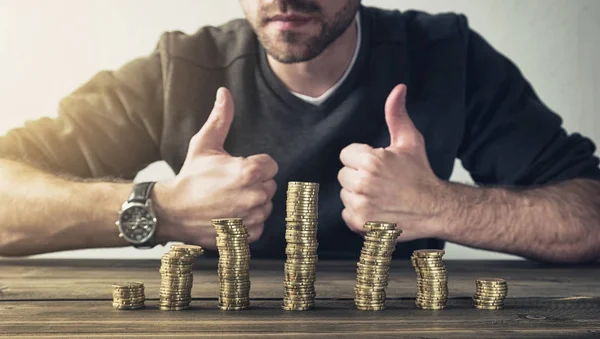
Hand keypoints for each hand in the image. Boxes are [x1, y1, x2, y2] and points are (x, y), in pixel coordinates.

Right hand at [154, 87, 277, 248]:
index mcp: (249, 171)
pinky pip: (258, 226)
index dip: (255, 165)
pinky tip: (230, 216)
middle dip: (254, 184)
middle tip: (231, 185)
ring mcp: (251, 217)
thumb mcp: (204, 144)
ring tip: (230, 200)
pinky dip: (248, 223)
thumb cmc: (190, 177)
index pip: (270, 165)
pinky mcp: (246, 235)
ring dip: (252, 203)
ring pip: (265, 206)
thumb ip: (220, 118)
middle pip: (269, 186)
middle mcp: (254, 195)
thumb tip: (224, 93)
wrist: (172, 211)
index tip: (238, 169)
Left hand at [338, 84, 446, 241]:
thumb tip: (398, 89)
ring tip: (380, 195)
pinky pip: (346, 214)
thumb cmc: (421, 174)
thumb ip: (396, 115)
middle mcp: (363, 184)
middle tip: (380, 181)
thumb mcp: (410, 141)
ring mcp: (361, 206)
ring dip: (358, 195)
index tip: (378, 165)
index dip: (361, 158)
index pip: (346, 154)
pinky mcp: (361, 224)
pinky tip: (376, 209)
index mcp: (371, 161)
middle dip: (358, 175)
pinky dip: (358, 214)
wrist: (435, 208)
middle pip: (343, 174)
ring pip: (345, 194)